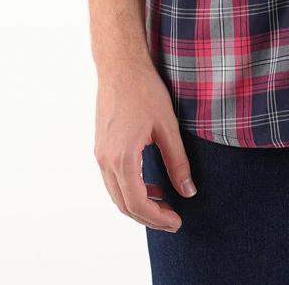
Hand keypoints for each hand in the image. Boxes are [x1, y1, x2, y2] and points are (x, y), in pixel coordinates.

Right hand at [94, 60, 196, 232]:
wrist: (120, 66)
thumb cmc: (144, 90)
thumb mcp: (167, 126)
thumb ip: (177, 161)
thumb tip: (188, 191)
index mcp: (122, 158)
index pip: (138, 203)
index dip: (157, 218)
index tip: (176, 222)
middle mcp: (106, 160)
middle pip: (124, 204)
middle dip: (148, 217)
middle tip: (172, 220)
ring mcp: (100, 153)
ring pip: (116, 193)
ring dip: (138, 204)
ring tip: (164, 204)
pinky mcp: (101, 146)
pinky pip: (113, 179)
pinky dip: (130, 189)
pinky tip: (150, 183)